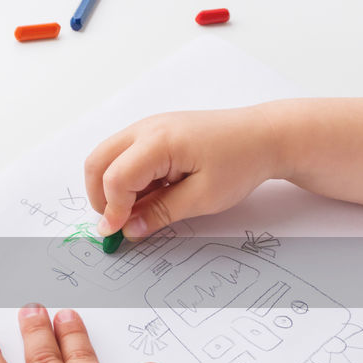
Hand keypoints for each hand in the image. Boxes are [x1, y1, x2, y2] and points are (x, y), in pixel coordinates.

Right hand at [84, 106, 282, 237]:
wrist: (265, 136)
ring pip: (107, 158)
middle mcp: (146, 128)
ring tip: (141, 210)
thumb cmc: (241, 161)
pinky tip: (152, 195)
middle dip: (99, 197)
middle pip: (97, 162)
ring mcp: (148, 128)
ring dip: (113, 188)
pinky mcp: (154, 133)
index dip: (113, 210)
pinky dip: (126, 179)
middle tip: (117, 224)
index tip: (119, 234)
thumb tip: (129, 229)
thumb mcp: (203, 197)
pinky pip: (124, 156)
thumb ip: (160, 213)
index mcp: (159, 141)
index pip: (115, 177)